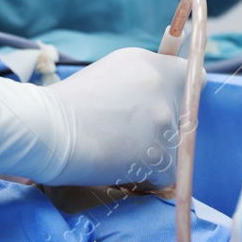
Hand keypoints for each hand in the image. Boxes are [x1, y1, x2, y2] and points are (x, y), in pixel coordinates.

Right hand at [46, 47, 187, 186]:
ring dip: (151, 154)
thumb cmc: (67, 103)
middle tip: (129, 135)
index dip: (183, 94)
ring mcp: (163, 123)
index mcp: (151, 64)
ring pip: (173, 148)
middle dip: (163, 128)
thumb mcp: (110, 73)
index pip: (194, 77)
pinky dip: (145, 177)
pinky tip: (118, 167)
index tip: (170, 104)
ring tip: (116, 151)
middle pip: (183, 117)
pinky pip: (164, 174)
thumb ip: (142, 79)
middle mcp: (163, 89)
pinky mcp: (159, 157)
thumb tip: (164, 93)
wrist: (46, 129)